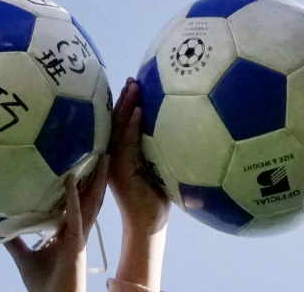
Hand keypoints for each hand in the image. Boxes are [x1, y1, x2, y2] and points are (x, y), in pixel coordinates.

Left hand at [2, 166, 106, 291]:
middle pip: (90, 199)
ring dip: (95, 181)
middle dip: (97, 177)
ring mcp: (79, 237)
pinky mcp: (75, 245)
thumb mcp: (24, 258)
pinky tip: (71, 181)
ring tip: (102, 159)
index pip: (79, 203)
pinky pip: (75, 216)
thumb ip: (15, 241)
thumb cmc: (44, 285)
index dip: (84, 184)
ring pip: (90, 203)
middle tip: (102, 153)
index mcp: (69, 232)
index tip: (84, 162)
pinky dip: (73, 198)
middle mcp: (77, 231)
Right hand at [106, 77, 168, 237]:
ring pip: (117, 128)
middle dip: (123, 98)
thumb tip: (189, 127)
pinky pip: (125, 144)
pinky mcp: (120, 172)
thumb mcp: (160, 168)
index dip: (125, 102)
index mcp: (121, 153)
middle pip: (115, 120)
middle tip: (133, 79)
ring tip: (133, 86)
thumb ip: (163, 148)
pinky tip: (140, 112)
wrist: (148, 225)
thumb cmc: (157, 198)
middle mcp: (114, 155)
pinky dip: (131, 127)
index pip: (120, 123)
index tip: (134, 83)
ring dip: (125, 106)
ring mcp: (114, 163)